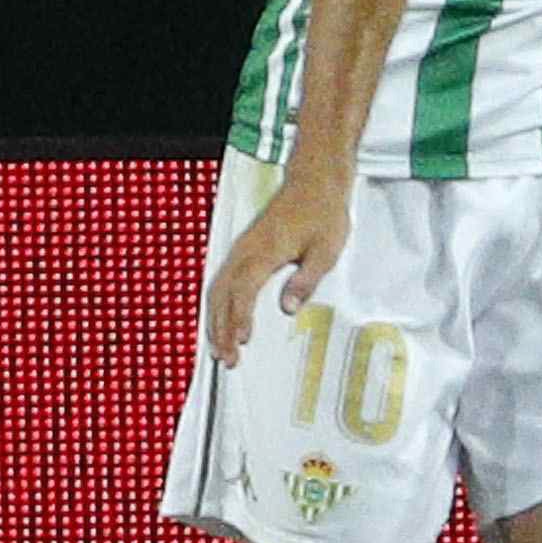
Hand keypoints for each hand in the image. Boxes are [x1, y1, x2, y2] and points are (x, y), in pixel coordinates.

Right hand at [205, 166, 351, 364]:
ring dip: (215, 321)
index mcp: (264, 251)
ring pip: (217, 290)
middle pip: (222, 296)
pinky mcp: (242, 251)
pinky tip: (220, 323)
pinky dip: (218, 306)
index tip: (241, 341)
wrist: (314, 183)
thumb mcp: (326, 249)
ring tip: (219, 350)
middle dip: (221, 329)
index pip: (244, 291)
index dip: (240, 318)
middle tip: (226, 359)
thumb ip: (306, 279)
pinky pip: (222, 282)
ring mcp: (240, 250)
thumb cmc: (323, 213)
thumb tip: (288, 308)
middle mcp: (245, 251)